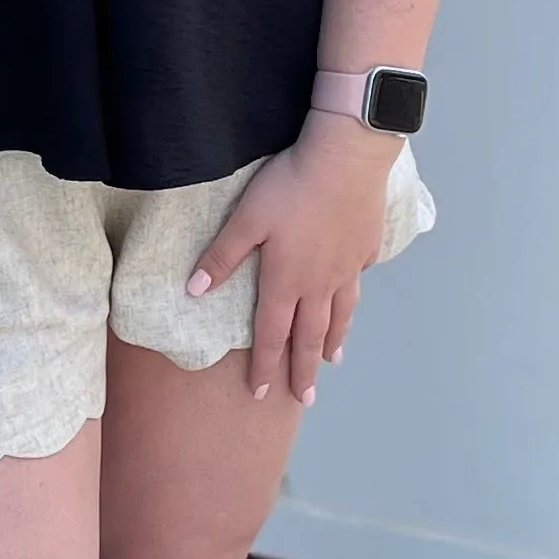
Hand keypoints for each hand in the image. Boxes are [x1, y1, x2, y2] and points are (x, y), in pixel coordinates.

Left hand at [185, 109, 401, 404]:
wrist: (346, 160)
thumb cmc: (290, 186)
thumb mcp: (247, 218)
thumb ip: (223, 255)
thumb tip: (194, 291)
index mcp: (286, 279)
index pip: (271, 333)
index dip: (264, 365)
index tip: (261, 394)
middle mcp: (319, 283)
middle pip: (311, 336)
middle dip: (304, 370)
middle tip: (304, 399)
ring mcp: (346, 268)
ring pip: (339, 315)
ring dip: (333, 341)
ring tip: (332, 360)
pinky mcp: (365, 248)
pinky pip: (357, 283)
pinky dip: (352, 301)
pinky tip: (350, 300)